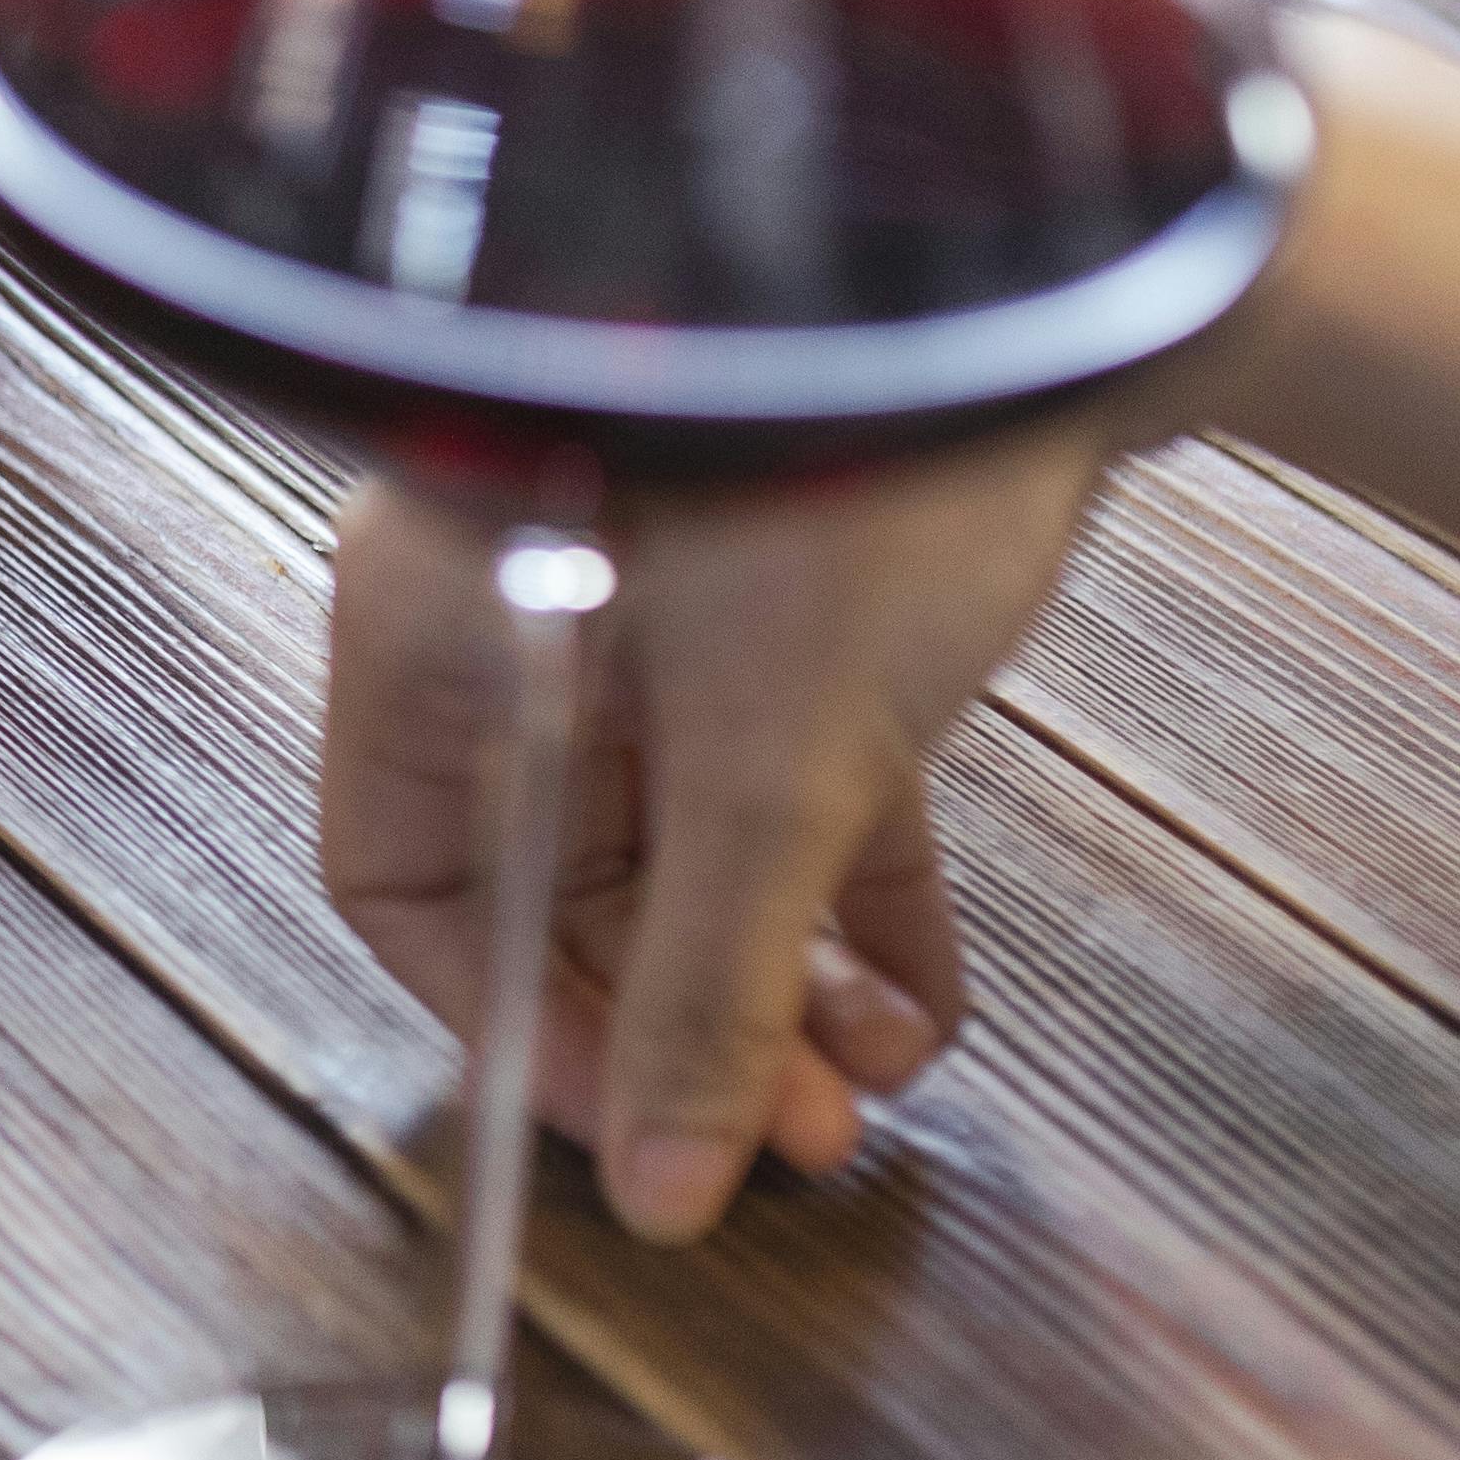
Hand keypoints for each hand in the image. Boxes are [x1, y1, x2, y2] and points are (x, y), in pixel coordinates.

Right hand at [317, 430, 1114, 1242]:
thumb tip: (672, 1193)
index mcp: (440, 622)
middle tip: (788, 1147)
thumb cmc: (839, 464)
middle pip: (552, 879)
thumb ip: (707, 990)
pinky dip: (848, 898)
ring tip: (865, 1095)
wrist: (1055, 266)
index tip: (637, 1138)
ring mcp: (662, 605)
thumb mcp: (764, 769)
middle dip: (673, 1026)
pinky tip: (916, 1003)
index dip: (510, 1026)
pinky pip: (790, 786)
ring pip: (681, 844)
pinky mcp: (792, 597)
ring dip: (771, 982)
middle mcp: (528, 612)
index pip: (405, 878)